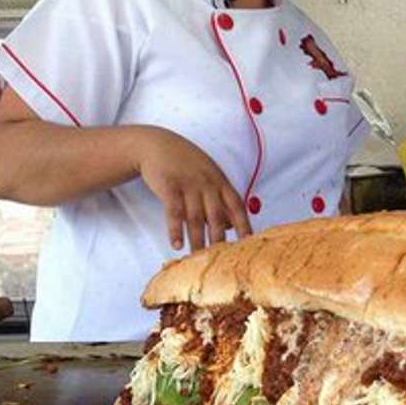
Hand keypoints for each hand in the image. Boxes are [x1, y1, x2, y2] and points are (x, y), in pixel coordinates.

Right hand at [135, 128, 252, 250]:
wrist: (157, 144)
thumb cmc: (187, 163)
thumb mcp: (209, 176)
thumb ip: (222, 200)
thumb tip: (233, 227)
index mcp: (220, 182)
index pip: (237, 206)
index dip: (244, 225)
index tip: (248, 243)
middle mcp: (207, 183)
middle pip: (217, 215)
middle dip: (219, 239)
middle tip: (220, 259)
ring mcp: (188, 184)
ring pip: (195, 217)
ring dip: (197, 240)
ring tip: (197, 258)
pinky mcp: (169, 186)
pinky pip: (174, 211)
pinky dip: (175, 229)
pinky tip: (176, 244)